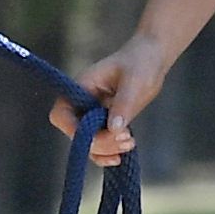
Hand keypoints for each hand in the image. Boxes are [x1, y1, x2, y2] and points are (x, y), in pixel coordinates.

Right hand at [49, 38, 169, 167]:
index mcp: (80, 87)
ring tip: (130, 143)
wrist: (152, 58)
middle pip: (76, 134)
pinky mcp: (105, 122)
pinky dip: (108, 152)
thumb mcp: (135, 81)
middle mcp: (82, 103)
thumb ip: (123, 104)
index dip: (73, 130)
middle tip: (126, 138)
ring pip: (88, 142)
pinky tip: (122, 155)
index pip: (62, 115)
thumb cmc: (141, 62)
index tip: (98, 135)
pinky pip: (100, 143)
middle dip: (99, 142)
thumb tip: (114, 128)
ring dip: (106, 149)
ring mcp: (92, 114)